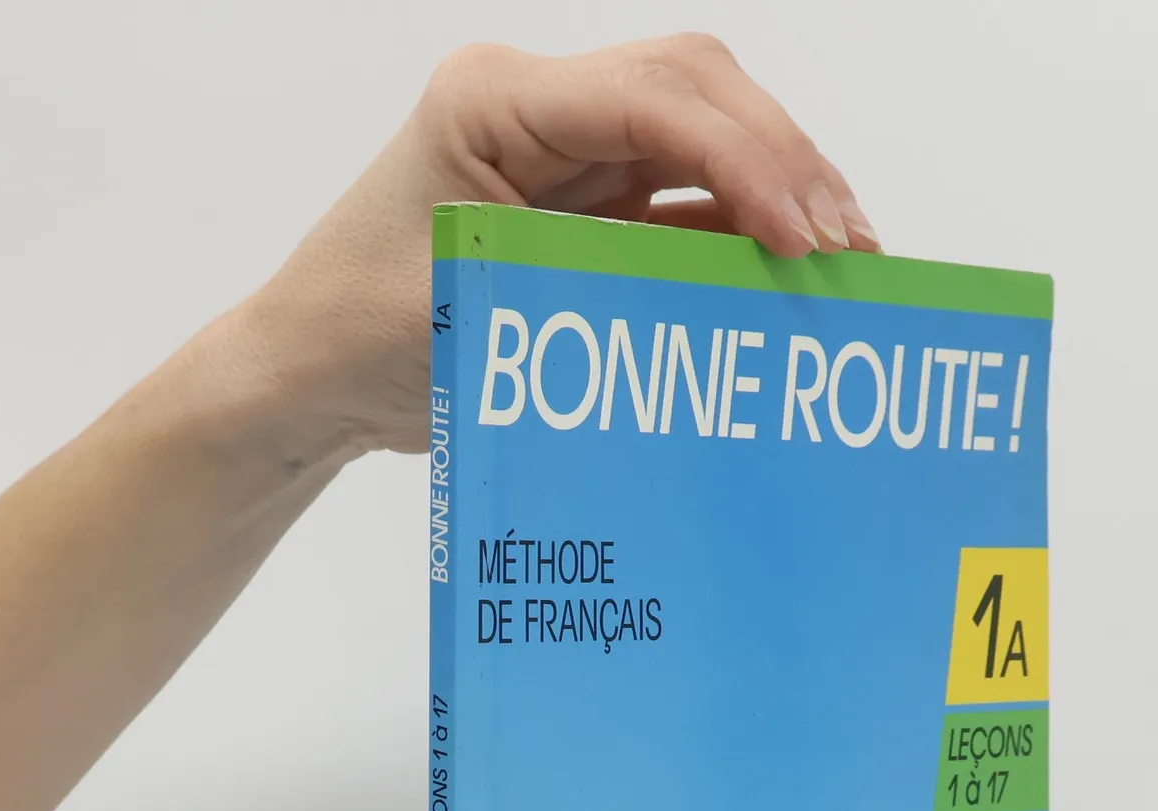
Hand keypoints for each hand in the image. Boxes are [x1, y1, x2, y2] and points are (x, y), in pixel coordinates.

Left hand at [234, 36, 879, 459]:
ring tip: (843, 253)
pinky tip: (791, 269)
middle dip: (783, 159)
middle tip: (845, 244)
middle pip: (696, 90)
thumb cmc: (358, 335)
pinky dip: (744, 226)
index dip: (745, 159)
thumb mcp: (478, 308)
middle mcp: (540, 106)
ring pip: (705, 133)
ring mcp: (567, 149)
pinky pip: (686, 194)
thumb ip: (600, 286)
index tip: (800, 237)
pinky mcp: (586, 200)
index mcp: (496, 100)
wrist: (311, 374)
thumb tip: (735, 300)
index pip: (653, 99)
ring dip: (779, 187)